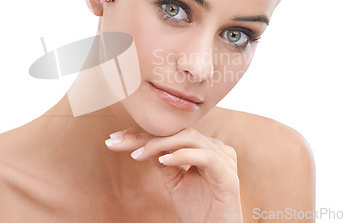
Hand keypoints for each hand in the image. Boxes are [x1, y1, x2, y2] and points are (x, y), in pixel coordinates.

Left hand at [105, 127, 242, 222]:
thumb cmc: (199, 211)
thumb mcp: (175, 181)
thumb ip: (163, 160)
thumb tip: (141, 143)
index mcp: (205, 147)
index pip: (171, 133)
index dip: (142, 132)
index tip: (115, 137)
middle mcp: (216, 148)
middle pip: (177, 132)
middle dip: (144, 135)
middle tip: (117, 142)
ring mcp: (224, 160)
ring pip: (189, 138)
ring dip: (159, 144)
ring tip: (137, 154)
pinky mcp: (228, 176)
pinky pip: (204, 157)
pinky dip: (181, 156)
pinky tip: (162, 161)